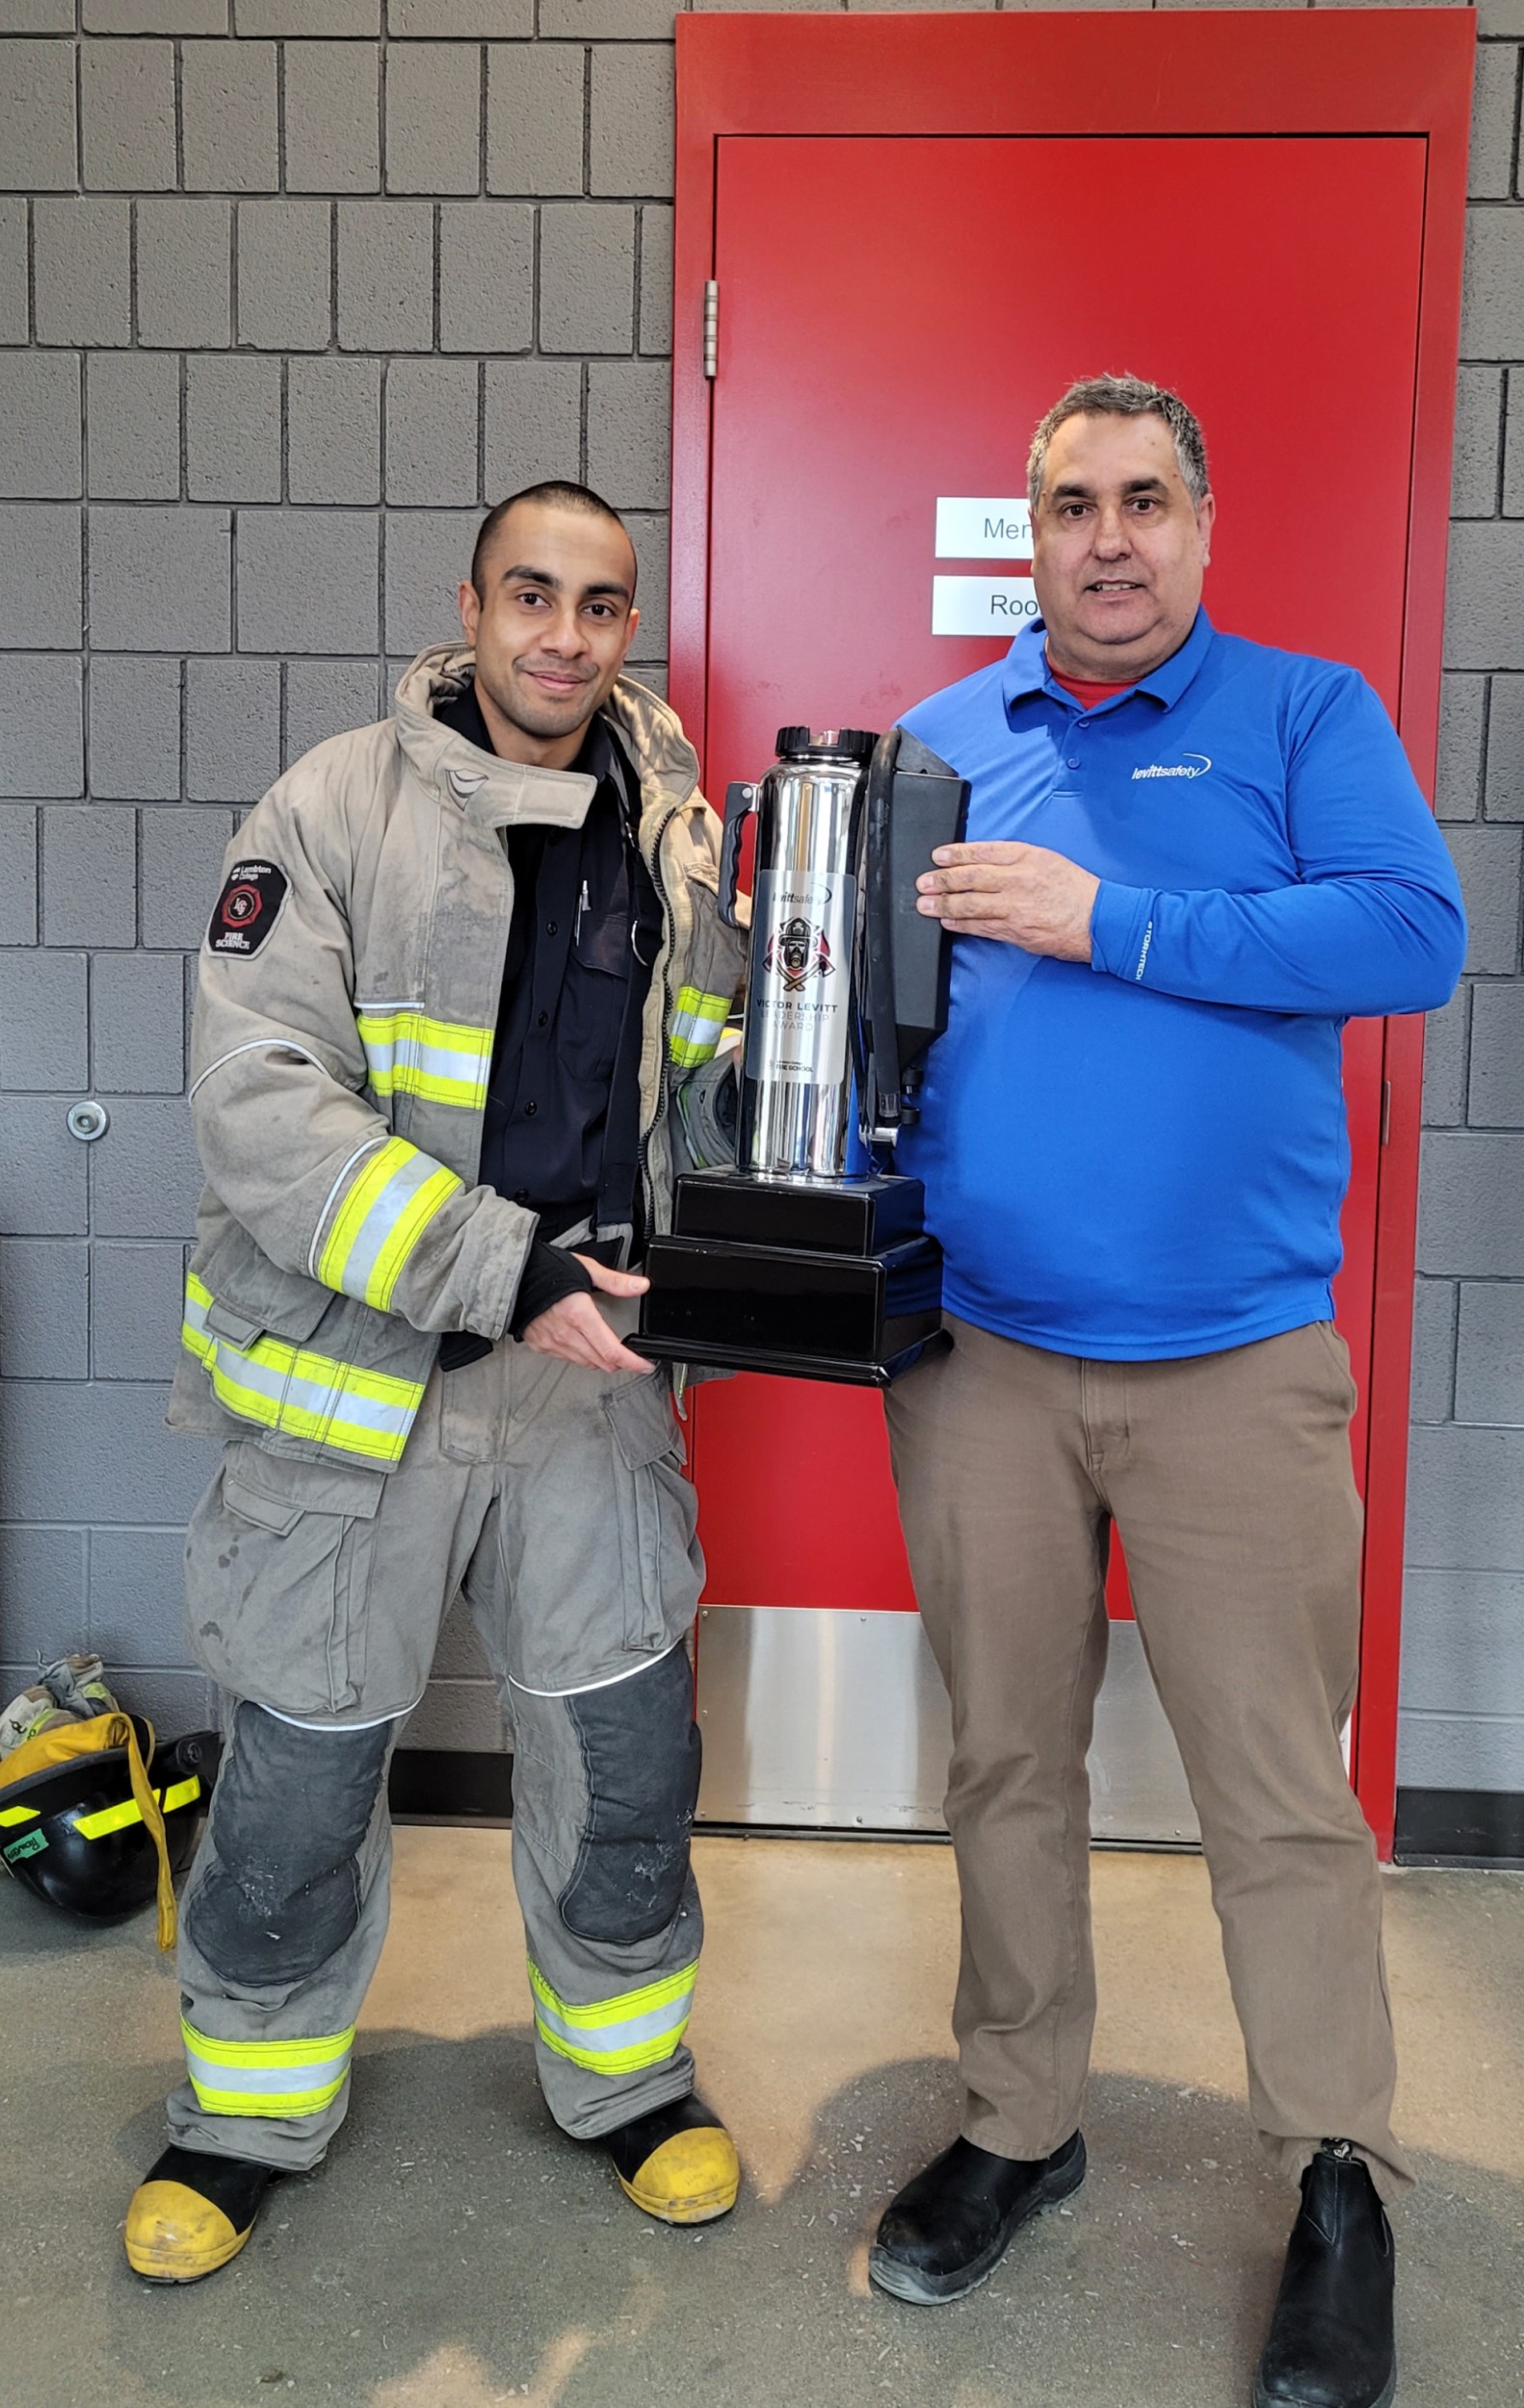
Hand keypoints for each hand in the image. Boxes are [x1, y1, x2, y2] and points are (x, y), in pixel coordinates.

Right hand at [520, 1256, 654, 1374]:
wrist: (513, 1275)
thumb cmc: (546, 1269)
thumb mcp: (586, 1269)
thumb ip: (616, 1282)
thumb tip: (641, 1285)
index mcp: (579, 1315)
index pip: (612, 1350)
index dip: (633, 1362)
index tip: (645, 1365)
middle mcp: (565, 1333)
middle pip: (602, 1362)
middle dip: (620, 1362)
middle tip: (630, 1356)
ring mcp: (551, 1342)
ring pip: (585, 1363)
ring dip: (601, 1360)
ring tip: (608, 1349)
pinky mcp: (541, 1345)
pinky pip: (567, 1358)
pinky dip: (581, 1355)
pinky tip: (584, 1344)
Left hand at [916, 841, 1099, 961]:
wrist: (1099, 920)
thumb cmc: (1076, 890)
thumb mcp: (1048, 860)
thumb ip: (1016, 860)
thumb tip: (983, 864)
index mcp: (1027, 857)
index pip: (983, 852)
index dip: (957, 854)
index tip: (938, 856)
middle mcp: (1018, 879)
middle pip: (970, 877)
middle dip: (942, 880)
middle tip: (923, 882)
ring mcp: (1015, 906)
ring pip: (971, 903)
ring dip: (943, 904)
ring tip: (925, 904)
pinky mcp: (1015, 930)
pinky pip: (981, 926)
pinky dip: (961, 923)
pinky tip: (947, 921)